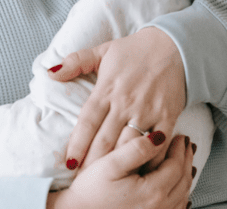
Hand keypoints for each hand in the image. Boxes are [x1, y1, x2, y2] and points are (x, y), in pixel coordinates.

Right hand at [47, 133, 194, 208]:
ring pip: (182, 196)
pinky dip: (180, 195)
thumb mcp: (111, 164)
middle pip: (183, 181)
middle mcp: (159, 207)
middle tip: (186, 144)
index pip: (176, 166)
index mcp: (152, 191)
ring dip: (185, 176)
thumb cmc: (91, 190)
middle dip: (186, 160)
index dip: (179, 149)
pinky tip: (177, 187)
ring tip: (184, 161)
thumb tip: (160, 137)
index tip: (179, 136)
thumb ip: (136, 149)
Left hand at [48, 27, 186, 168]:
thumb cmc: (135, 50)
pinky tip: (141, 172)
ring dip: (118, 165)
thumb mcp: (103, 50)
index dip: (77, 145)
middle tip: (84, 180)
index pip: (87, 122)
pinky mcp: (167, 116)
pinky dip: (149, 159)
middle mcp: (125, 102)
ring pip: (129, 145)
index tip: (69, 163)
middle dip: (93, 163)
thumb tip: (50, 72)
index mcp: (107, 88)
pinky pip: (157, 145)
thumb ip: (76, 61)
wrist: (175, 45)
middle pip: (105, 140)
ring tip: (108, 181)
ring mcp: (147, 110)